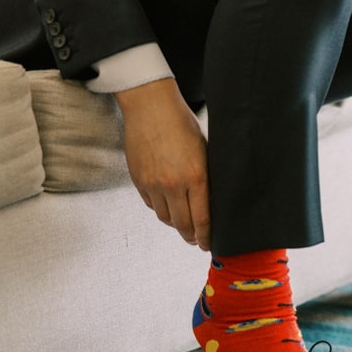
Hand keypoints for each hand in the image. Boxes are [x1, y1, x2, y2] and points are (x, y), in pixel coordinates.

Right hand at [115, 78, 210, 250]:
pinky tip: (168, 206)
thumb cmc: (183, 125)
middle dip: (191, 237)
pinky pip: (151, 204)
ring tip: (183, 223)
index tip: (208, 245)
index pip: (202, 220)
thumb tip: (213, 202)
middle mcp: (173, 185)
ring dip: (175, 224)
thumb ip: (207, 178)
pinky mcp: (138, 180)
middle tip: (196, 241)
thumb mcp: (205, 151)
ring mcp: (153, 184)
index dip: (206, 237)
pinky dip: (160, 209)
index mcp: (196, 178)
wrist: (151, 107)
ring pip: (165, 218)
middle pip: (182, 225)